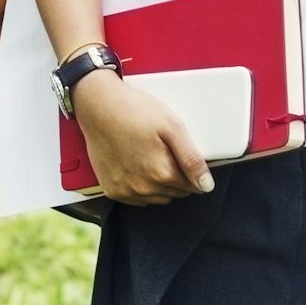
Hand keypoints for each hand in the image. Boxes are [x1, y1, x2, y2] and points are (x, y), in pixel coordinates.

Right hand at [75, 72, 214, 206]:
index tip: (186, 154)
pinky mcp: (112, 190)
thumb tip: (207, 186)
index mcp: (162, 174)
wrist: (98, 105)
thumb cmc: (136, 111)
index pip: (193, 185)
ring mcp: (126, 191)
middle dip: (179, 176)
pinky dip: (143, 187)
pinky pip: (138, 198)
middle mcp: (144, 189)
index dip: (195, 170)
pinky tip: (138, 165)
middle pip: (176, 192)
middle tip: (169, 151)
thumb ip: (192, 159)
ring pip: (158, 197)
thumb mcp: (172, 127)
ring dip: (162, 184)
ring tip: (153, 156)